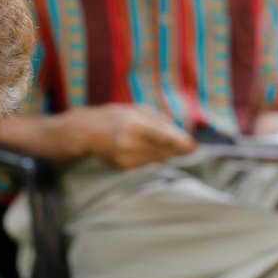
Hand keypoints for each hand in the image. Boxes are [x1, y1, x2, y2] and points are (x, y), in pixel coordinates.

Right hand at [67, 104, 194, 169]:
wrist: (84, 133)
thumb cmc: (110, 117)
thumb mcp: (133, 109)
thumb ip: (156, 118)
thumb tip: (176, 128)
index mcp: (134, 124)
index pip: (165, 137)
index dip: (182, 143)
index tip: (194, 145)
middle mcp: (130, 143)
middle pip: (164, 151)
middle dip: (178, 150)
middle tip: (189, 147)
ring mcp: (126, 158)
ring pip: (157, 160)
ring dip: (166, 154)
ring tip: (168, 147)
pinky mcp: (123, 168)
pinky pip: (146, 164)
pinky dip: (152, 159)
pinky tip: (148, 151)